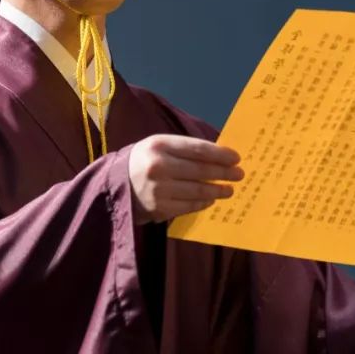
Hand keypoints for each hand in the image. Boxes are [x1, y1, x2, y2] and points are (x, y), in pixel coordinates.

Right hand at [128, 135, 243, 223]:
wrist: (114, 184)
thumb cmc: (144, 160)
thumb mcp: (159, 145)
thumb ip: (185, 149)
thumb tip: (219, 155)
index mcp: (160, 145)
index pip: (197, 149)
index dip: (220, 154)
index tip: (236, 158)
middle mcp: (159, 166)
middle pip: (200, 170)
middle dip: (224, 173)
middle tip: (239, 174)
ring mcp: (158, 189)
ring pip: (197, 191)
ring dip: (217, 190)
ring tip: (229, 189)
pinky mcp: (158, 208)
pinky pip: (188, 206)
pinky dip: (202, 203)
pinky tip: (211, 200)